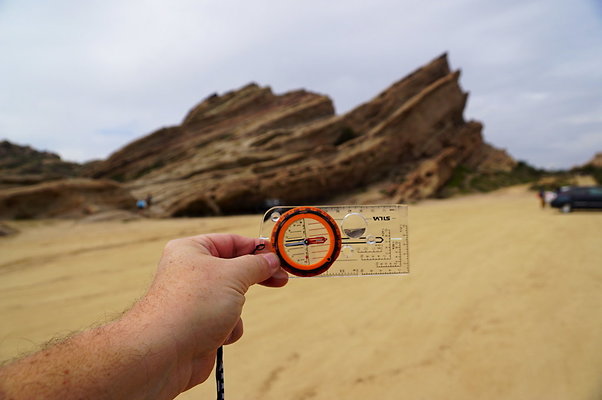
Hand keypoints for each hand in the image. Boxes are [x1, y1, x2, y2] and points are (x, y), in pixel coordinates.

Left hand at [126, 234, 287, 393]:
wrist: (165, 353)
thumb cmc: (193, 305)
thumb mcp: (233, 275)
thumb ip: (256, 265)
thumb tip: (271, 260)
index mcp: (191, 250)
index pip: (230, 241)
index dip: (256, 248)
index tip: (279, 255)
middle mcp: (190, 272)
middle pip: (233, 269)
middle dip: (254, 278)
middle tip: (280, 279)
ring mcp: (194, 300)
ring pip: (233, 297)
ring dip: (237, 309)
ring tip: (227, 315)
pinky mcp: (198, 325)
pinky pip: (227, 320)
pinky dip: (229, 327)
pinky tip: (218, 334)